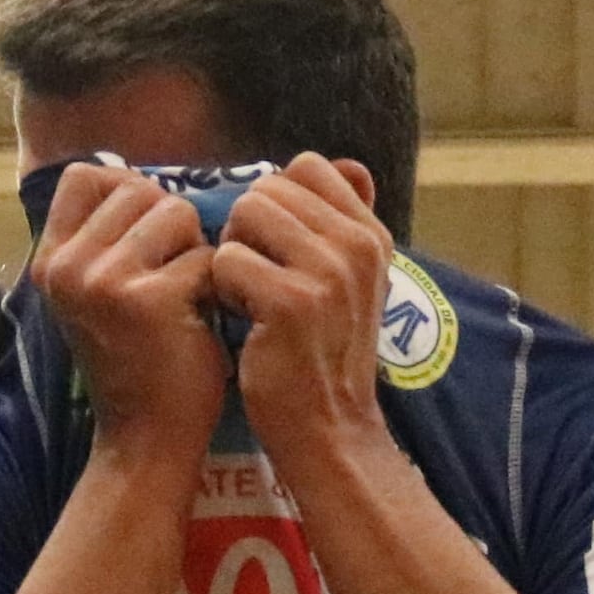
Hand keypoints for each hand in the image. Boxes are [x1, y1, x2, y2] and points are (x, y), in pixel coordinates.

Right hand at [25, 159, 225, 455]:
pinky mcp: (146, 300)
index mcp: (50, 261)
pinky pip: (204, 256)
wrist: (148, 435)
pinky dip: (214, 285)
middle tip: (169, 279)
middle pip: (138, 188)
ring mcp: (101, 282)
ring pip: (175, 212)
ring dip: (195, 251)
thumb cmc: (139, 358)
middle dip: (170, 225)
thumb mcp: (100, 292)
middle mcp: (66, 266)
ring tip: (184, 298)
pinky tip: (198, 321)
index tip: (143, 237)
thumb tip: (136, 176)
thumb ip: (106, 237)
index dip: (127, 192)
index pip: (85, 175)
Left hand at [207, 157, 395, 478]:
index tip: (276, 251)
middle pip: (266, 190)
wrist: (327, 430)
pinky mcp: (292, 303)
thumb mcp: (348, 281)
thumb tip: (350, 163)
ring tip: (250, 300)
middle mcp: (358, 245)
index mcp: (371, 234)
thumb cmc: (320, 353)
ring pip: (244, 216)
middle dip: (247, 232)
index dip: (273, 203)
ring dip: (233, 257)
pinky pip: (227, 260)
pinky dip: (222, 290)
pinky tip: (242, 322)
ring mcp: (329, 273)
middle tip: (257, 282)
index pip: (305, 168)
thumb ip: (342, 222)